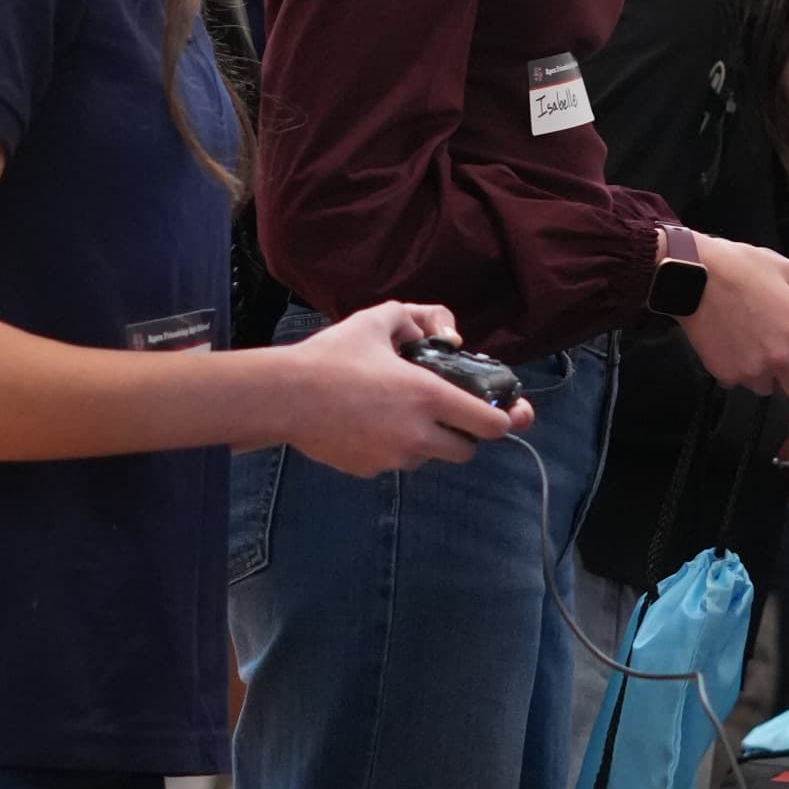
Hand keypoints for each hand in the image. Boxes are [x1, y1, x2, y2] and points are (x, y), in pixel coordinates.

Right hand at [279, 303, 529, 475]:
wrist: (284, 396)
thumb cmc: (332, 357)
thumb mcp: (378, 320)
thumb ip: (418, 317)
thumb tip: (444, 332)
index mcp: (429, 398)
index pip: (492, 426)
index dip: (504, 419)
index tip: (504, 411)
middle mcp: (418, 435)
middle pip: (467, 451)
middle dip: (465, 434)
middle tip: (449, 412)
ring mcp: (393, 458)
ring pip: (430, 458)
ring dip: (429, 442)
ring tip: (400, 413)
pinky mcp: (370, 470)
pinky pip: (396, 463)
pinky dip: (395, 448)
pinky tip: (372, 424)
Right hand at [678, 237, 788, 405]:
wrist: (691, 276)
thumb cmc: (742, 269)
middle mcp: (780, 359)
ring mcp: (752, 370)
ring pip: (773, 390)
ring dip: (775, 378)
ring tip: (764, 348)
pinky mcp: (727, 375)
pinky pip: (745, 383)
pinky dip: (747, 372)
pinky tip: (740, 346)